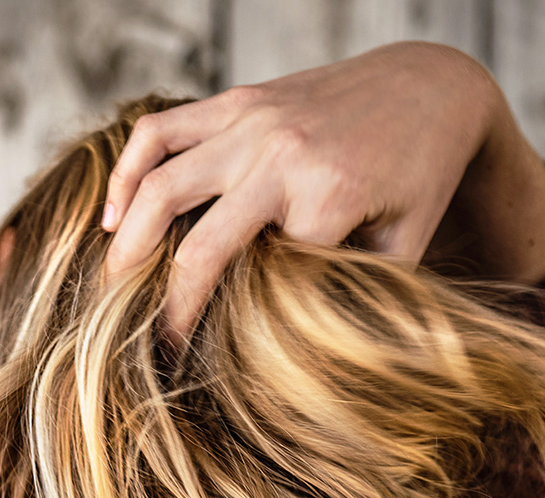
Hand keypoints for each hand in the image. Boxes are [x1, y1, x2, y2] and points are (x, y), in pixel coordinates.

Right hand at [101, 41, 511, 338]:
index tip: (206, 367)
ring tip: (111, 286)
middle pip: (197, 245)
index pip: (261, 283)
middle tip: (141, 346)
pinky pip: (159, 132)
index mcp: (331, 195)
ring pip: (160, 184)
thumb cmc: (422, 175)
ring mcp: (251, 121)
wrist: (432, 84)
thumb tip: (306, 360)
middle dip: (164, 306)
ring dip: (126, 243)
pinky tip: (111, 215)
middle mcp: (283, 154)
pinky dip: (126, 173)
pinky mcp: (235, 101)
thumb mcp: (408, 245)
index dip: (230, 328)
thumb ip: (357, 294)